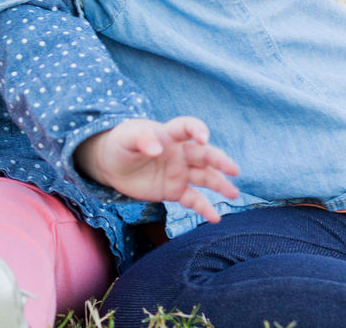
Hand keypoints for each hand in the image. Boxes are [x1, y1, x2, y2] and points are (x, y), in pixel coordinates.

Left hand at [77, 117, 239, 223]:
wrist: (112, 165)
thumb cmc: (121, 144)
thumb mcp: (126, 138)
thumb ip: (141, 139)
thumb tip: (157, 149)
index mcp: (169, 135)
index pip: (187, 127)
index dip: (197, 130)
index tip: (203, 138)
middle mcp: (179, 153)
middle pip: (203, 155)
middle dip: (219, 161)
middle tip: (233, 169)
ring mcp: (179, 172)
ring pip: (204, 177)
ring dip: (220, 184)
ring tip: (234, 193)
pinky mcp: (174, 190)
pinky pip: (193, 199)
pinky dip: (204, 208)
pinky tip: (215, 217)